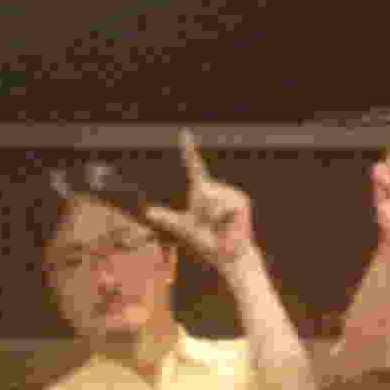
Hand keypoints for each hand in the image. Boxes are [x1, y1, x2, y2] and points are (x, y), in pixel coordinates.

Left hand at [143, 130, 254, 268]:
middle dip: (200, 212)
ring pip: (211, 198)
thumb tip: (149, 211)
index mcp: (203, 191)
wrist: (227, 256)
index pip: (194, 167)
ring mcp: (230, 193)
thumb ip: (169, 218)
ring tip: (218, 225)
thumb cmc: (208, 242)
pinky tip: (227, 224)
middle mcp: (217, 189)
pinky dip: (219, 218)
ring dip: (210, 217)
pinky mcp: (240, 201)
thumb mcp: (185, 228)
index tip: (184, 133)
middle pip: (200, 190)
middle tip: (209, 225)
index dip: (189, 150)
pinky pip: (222, 205)